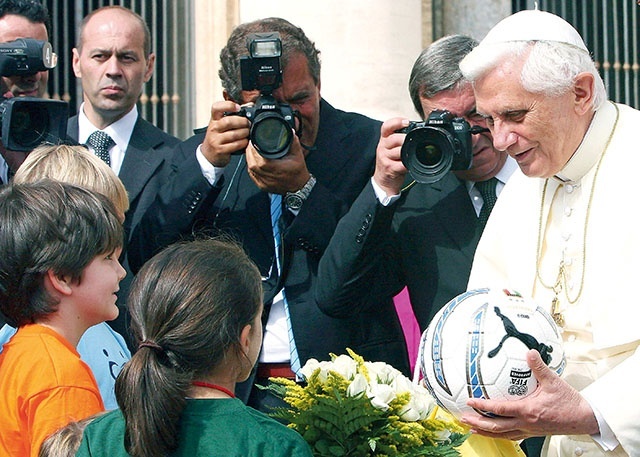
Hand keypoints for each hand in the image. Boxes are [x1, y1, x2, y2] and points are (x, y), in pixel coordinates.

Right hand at [200, 100, 249, 166]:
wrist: (209, 153)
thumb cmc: (218, 136)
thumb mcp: (220, 124)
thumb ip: (231, 116)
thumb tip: (249, 106)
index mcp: (214, 119)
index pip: (216, 108)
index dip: (228, 105)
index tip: (238, 107)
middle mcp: (213, 128)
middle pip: (228, 121)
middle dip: (242, 122)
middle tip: (248, 123)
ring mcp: (216, 140)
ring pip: (234, 134)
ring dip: (245, 133)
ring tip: (248, 132)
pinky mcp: (220, 150)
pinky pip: (236, 145)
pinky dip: (243, 142)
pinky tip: (245, 141)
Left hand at [246, 134, 309, 193]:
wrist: (299, 188)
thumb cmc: (298, 174)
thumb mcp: (298, 155)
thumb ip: (293, 142)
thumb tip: (290, 131)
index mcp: (275, 169)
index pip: (258, 159)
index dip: (253, 149)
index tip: (253, 141)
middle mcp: (268, 177)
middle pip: (251, 163)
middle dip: (250, 152)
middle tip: (252, 144)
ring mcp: (263, 183)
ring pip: (250, 169)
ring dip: (249, 159)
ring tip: (252, 151)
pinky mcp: (261, 186)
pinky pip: (252, 175)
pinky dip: (251, 167)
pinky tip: (254, 161)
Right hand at [372, 117, 409, 195]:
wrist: (383, 179)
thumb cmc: (391, 161)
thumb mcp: (391, 147)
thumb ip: (400, 138)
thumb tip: (418, 131)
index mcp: (384, 139)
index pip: (387, 126)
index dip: (396, 122)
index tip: (406, 122)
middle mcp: (383, 147)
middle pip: (394, 139)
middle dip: (405, 139)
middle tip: (414, 141)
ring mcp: (385, 158)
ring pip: (398, 151)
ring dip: (407, 152)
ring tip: (412, 153)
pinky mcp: (389, 168)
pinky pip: (401, 164)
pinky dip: (407, 164)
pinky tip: (410, 164)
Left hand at [460, 350, 598, 440]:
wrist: (584, 418)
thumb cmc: (569, 401)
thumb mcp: (553, 381)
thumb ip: (539, 366)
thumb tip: (529, 351)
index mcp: (528, 411)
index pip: (500, 409)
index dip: (483, 406)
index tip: (469, 401)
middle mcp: (526, 423)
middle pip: (496, 427)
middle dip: (478, 422)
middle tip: (463, 417)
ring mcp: (528, 431)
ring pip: (502, 434)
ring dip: (485, 431)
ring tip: (471, 427)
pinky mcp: (532, 433)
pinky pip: (511, 436)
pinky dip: (498, 434)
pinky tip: (491, 431)